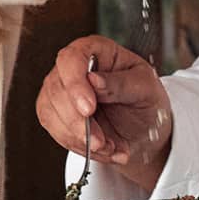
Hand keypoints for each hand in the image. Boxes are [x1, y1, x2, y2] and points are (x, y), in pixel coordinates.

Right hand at [36, 35, 172, 189]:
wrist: (144, 128)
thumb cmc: (146, 99)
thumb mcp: (146, 88)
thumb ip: (122, 83)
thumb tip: (93, 79)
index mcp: (97, 50)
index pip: (72, 58)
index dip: (75, 83)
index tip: (89, 109)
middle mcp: (73, 67)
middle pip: (57, 89)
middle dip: (79, 122)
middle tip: (101, 141)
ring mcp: (60, 90)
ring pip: (52, 114)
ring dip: (80, 138)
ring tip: (111, 147)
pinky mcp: (54, 114)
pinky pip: (56, 132)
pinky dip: (79, 146)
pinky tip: (103, 149)